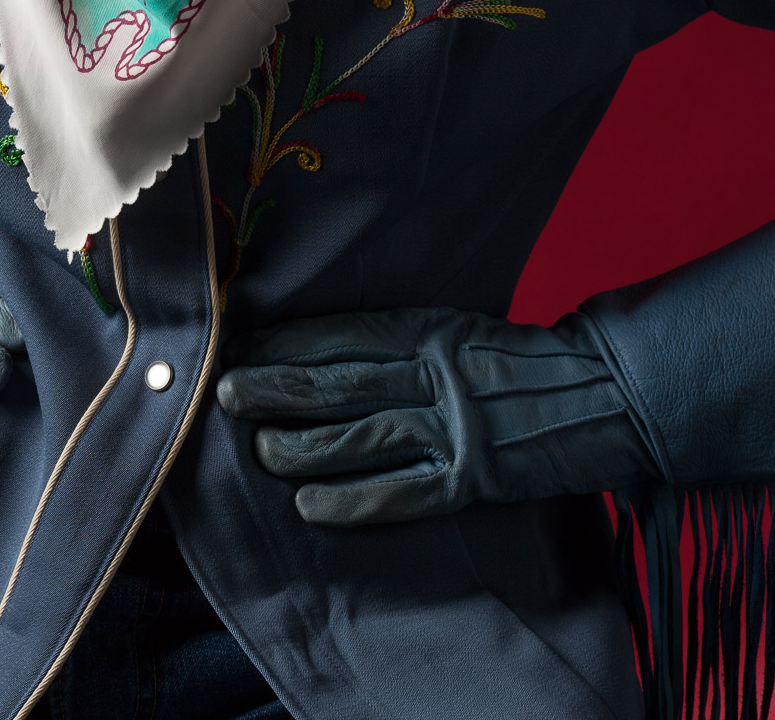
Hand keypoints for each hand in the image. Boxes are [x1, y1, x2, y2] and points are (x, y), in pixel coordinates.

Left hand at [215, 307, 663, 525]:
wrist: (608, 394)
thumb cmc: (519, 360)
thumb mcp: (456, 327)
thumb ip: (397, 338)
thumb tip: (315, 349)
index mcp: (428, 329)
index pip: (338, 336)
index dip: (282, 347)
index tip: (237, 351)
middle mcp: (435, 375)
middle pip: (335, 384)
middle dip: (272, 390)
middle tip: (224, 395)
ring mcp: (454, 430)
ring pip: (356, 437)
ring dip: (298, 448)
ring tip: (260, 451)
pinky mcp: (473, 479)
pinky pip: (399, 493)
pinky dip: (349, 501)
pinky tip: (308, 506)